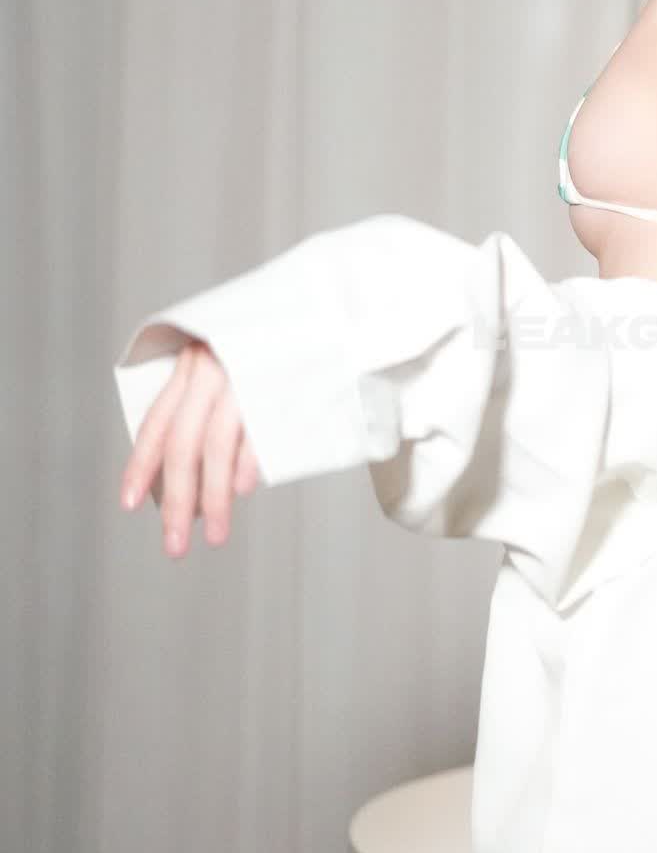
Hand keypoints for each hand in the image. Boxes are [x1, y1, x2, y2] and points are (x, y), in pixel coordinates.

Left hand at [119, 338, 263, 556]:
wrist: (330, 306)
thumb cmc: (282, 343)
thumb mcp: (232, 363)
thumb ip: (211, 405)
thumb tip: (200, 478)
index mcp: (194, 362)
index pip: (157, 421)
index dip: (141, 465)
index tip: (130, 503)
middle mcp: (213, 367)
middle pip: (183, 443)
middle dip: (176, 501)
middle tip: (174, 545)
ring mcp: (247, 374)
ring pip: (216, 444)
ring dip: (213, 498)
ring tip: (215, 535)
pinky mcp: (282, 380)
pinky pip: (257, 429)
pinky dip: (246, 462)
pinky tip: (241, 491)